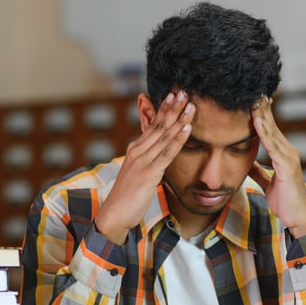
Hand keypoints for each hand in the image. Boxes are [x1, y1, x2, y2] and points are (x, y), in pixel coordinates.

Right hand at [94, 91, 194, 243]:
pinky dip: (178, 139)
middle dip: (173, 107)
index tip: (175, 95)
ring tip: (191, 105)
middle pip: (159, 125)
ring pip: (164, 136)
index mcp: (135, 149)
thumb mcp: (139, 173)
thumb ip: (150, 161)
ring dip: (179, 119)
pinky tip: (187, 128)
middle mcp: (138, 151)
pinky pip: (167, 152)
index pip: (153, 124)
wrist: (114, 214)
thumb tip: (161, 154)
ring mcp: (143, 161)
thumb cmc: (128, 196)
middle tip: (185, 91)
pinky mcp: (149, 173)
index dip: (164, 109)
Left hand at [248, 95, 305, 238]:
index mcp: (283, 154)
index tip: (253, 99)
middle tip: (253, 90)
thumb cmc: (284, 201)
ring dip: (261, 115)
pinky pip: (272, 146)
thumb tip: (247, 164)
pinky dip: (264, 132)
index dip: (262, 113)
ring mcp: (289, 158)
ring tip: (252, 99)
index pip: (270, 129)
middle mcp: (288, 151)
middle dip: (262, 108)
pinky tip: (256, 121)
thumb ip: (259, 172)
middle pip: (271, 125)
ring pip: (272, 132)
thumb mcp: (267, 183)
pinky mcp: (287, 167)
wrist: (297, 217)